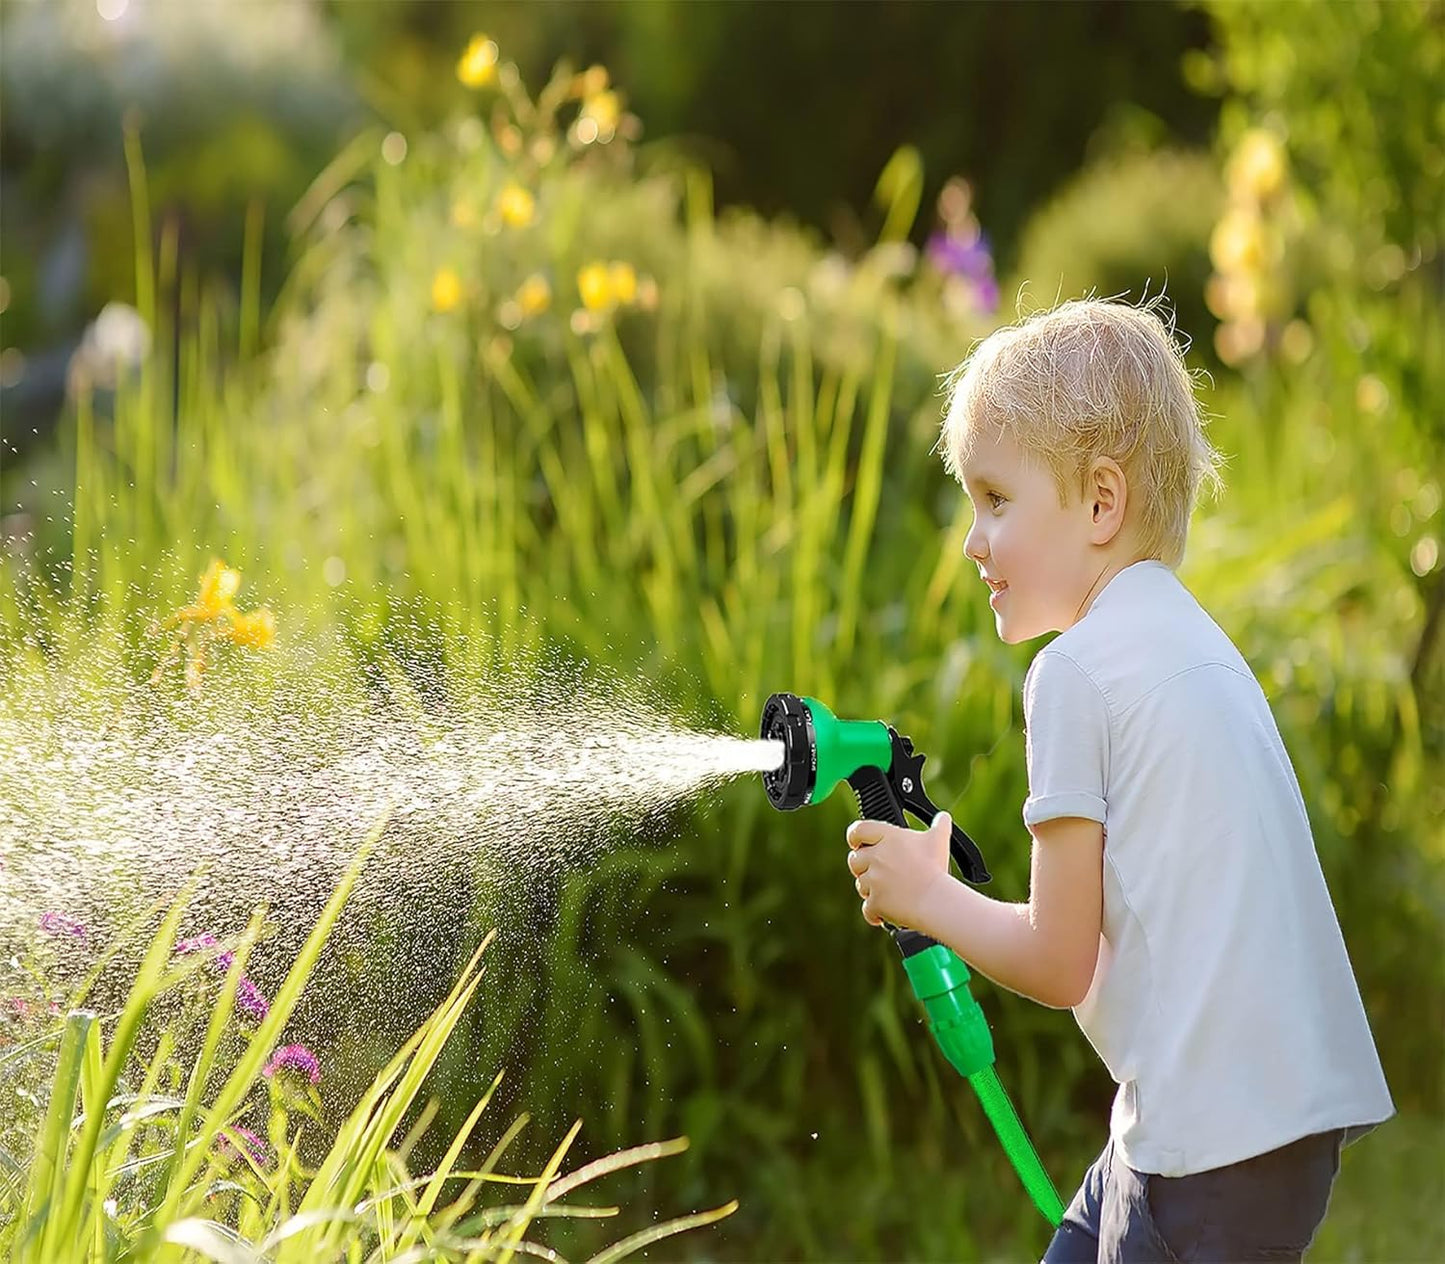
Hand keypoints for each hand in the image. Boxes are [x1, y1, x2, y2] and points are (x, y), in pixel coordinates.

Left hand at [845, 812, 951, 929]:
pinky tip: (887, 912)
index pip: (858, 830)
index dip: (854, 836)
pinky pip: (867, 908)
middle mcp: (877, 857)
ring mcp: (873, 880)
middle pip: (854, 860)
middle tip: (879, 872)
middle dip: (863, 867)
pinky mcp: (874, 901)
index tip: (857, 843)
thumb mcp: (939, 840)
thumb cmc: (936, 869)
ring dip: (871, 889)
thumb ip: (939, 825)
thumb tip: (943, 817)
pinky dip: (875, 912)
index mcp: (888, 838)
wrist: (936, 900)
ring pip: (861, 885)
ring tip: (890, 891)